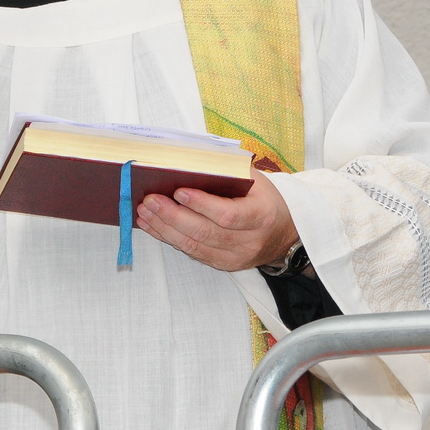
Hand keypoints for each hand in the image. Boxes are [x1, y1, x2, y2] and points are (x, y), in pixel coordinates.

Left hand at [135, 170, 300, 271]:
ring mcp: (236, 257)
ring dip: (165, 228)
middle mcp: (250, 241)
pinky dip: (170, 239)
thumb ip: (228, 172)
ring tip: (145, 212)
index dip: (202, 205)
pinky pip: (192, 253)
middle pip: (206, 233)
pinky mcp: (223, 265)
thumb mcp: (256, 180)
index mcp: (262, 215)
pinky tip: (154, 226)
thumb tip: (189, 164)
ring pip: (195, 246)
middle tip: (151, 200)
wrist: (284, 233)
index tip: (179, 191)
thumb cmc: (265, 199)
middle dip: (173, 216)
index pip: (229, 214)